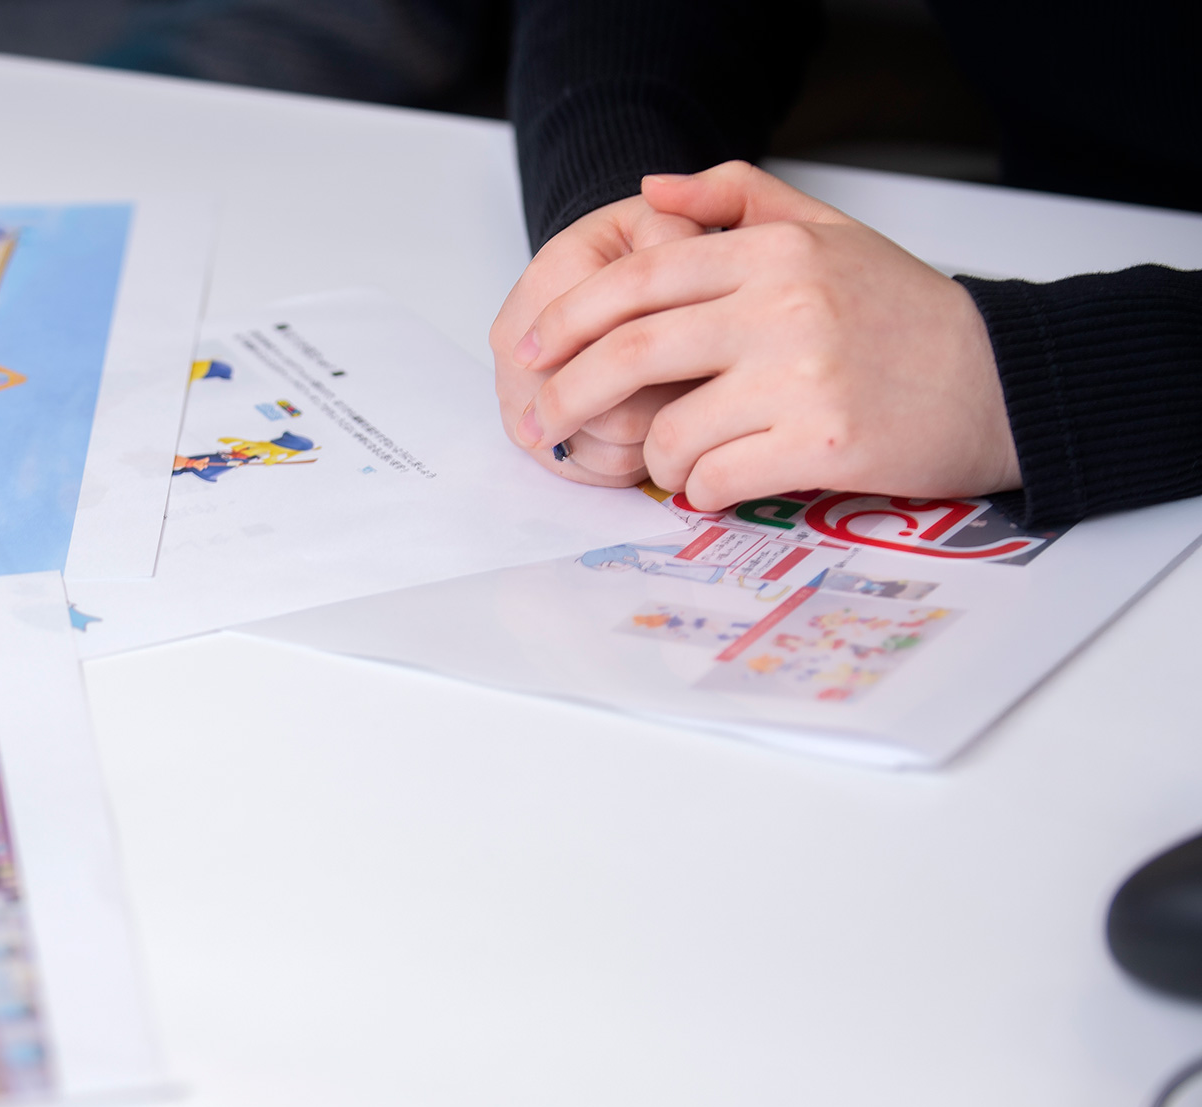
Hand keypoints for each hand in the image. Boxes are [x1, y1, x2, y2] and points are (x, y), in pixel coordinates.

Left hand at [519, 161, 1019, 509]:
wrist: (1003, 382)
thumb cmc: (907, 315)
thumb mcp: (830, 232)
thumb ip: (741, 200)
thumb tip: (652, 190)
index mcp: (775, 252)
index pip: (637, 280)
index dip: (566, 320)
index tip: (528, 350)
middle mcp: (783, 307)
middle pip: (631, 352)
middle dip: (569, 395)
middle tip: (544, 422)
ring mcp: (803, 377)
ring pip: (670, 431)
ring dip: (654, 459)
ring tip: (677, 461)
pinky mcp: (823, 445)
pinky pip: (716, 479)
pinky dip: (701, 490)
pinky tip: (718, 483)